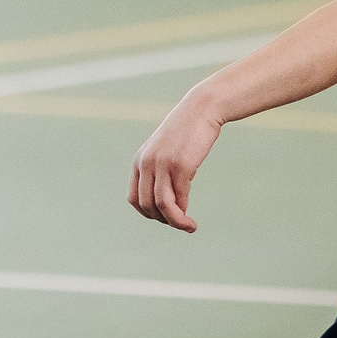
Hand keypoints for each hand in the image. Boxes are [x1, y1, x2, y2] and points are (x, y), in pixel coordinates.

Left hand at [128, 91, 223, 232]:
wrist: (202, 109)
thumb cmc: (187, 132)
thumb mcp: (166, 152)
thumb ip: (160, 172)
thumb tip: (168, 201)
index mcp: (139, 161)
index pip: (134, 199)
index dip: (148, 214)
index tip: (165, 218)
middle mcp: (146, 163)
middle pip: (146, 205)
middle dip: (163, 220)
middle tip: (180, 225)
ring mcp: (162, 164)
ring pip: (161, 205)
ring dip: (174, 222)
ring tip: (188, 228)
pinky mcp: (180, 165)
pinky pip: (179, 197)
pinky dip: (183, 213)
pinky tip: (191, 218)